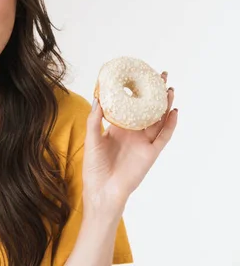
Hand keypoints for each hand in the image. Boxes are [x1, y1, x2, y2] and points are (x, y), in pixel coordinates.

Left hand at [82, 72, 178, 212]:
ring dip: (164, 105)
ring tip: (169, 89)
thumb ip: (95, 120)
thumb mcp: (91, 139)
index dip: (135, 92)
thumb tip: (97, 98)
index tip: (138, 75)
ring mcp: (143, 142)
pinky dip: (170, 124)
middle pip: (147, 109)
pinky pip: (164, 136)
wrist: (102, 190)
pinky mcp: (151, 153)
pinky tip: (174, 111)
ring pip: (158, 119)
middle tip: (159, 75)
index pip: (129, 106)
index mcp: (118, 128)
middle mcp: (133, 133)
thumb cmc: (94, 167)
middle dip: (154, 93)